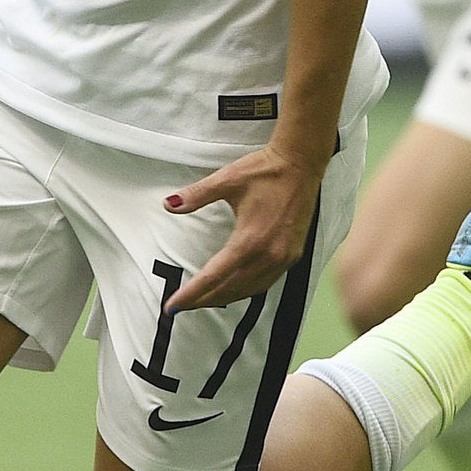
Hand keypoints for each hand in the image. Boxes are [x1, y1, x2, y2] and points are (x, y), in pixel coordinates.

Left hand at [164, 146, 324, 310]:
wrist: (302, 164)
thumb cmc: (266, 170)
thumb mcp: (226, 180)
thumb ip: (196, 195)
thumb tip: (169, 204)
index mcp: (250, 239)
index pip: (213, 277)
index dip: (190, 294)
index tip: (172, 306)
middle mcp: (269, 254)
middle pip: (230, 290)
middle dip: (203, 300)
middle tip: (182, 306)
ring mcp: (283, 257)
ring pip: (250, 290)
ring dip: (225, 298)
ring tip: (204, 300)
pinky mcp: (292, 255)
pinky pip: (266, 283)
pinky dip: (247, 289)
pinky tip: (236, 287)